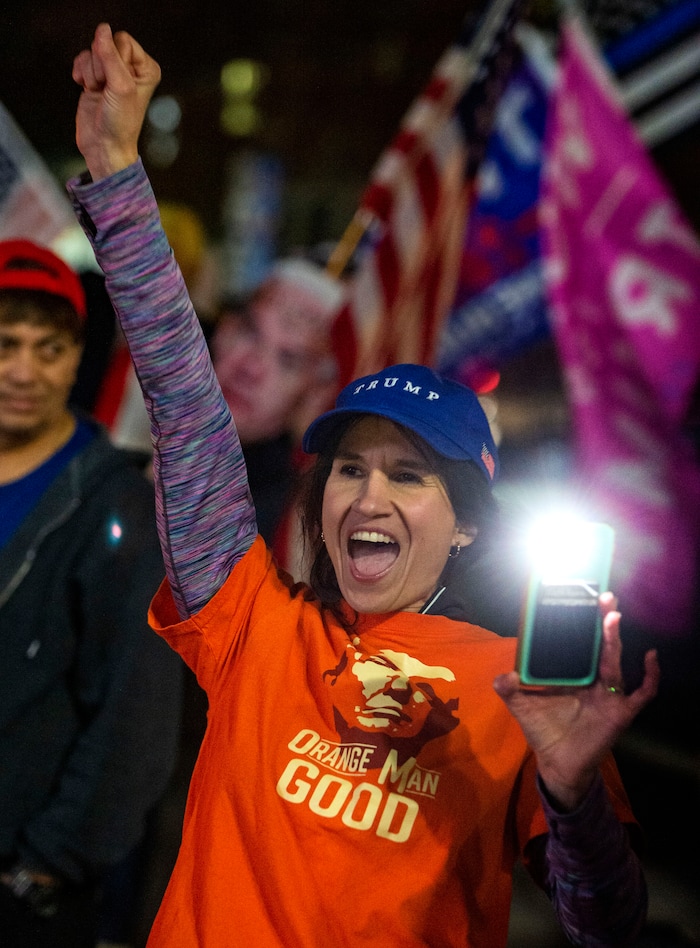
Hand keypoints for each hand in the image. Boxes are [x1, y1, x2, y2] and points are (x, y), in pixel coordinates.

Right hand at [72, 23, 160, 179]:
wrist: (104, 146)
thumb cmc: (120, 123)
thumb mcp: (120, 87)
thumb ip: (111, 55)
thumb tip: (102, 30)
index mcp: (145, 68)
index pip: (122, 41)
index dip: (114, 60)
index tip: (117, 84)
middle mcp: (130, 68)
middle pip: (105, 44)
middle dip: (100, 66)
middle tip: (106, 90)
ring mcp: (111, 73)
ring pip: (91, 52)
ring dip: (91, 73)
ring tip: (99, 93)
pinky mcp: (95, 78)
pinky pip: (81, 60)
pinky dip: (80, 74)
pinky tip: (87, 90)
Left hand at [493, 593, 659, 810]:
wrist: (557, 764)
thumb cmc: (543, 731)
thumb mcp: (521, 706)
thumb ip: (509, 690)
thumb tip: (504, 675)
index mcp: (571, 673)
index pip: (579, 641)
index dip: (581, 621)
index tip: (581, 597)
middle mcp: (592, 679)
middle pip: (600, 644)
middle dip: (602, 620)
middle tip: (604, 595)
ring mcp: (608, 694)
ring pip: (614, 661)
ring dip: (614, 639)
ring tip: (612, 617)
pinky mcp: (619, 712)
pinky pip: (641, 693)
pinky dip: (649, 677)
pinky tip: (650, 658)